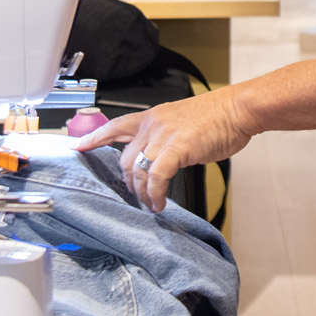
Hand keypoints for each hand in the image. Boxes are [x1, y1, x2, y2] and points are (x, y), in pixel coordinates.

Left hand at [77, 88, 256, 211]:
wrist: (237, 110)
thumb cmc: (217, 117)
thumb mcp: (182, 122)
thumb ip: (166, 138)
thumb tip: (161, 159)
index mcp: (152, 116)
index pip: (115, 126)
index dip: (94, 138)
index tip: (78, 147)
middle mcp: (152, 124)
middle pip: (124, 158)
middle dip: (128, 183)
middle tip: (137, 197)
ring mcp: (163, 136)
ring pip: (137, 170)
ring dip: (141, 194)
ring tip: (150, 205)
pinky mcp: (176, 148)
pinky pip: (156, 177)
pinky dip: (155, 194)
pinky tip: (160, 203)